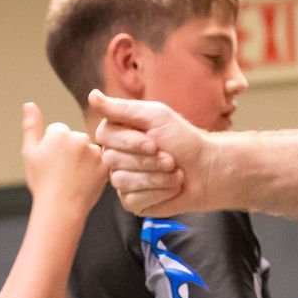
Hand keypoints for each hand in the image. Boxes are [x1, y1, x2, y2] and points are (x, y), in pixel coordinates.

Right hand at [21, 102, 104, 214]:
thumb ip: (31, 126)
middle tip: (61, 172)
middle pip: (74, 139)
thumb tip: (29, 103)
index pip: (58, 131)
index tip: (50, 163)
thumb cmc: (42, 182)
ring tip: (72, 178)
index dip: (52, 148)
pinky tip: (84, 181)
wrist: (60, 208)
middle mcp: (80, 138)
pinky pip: (100, 162)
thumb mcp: (30, 153)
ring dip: (83, 160)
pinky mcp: (105, 166)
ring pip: (88, 150)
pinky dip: (94, 170)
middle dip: (69, 152)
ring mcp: (94, 152)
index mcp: (60, 132)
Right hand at [86, 91, 209, 216]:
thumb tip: (91, 95)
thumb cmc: (182, 139)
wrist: (206, 170)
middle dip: (148, 160)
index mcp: (118, 134)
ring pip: (122, 181)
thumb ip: (121, 108)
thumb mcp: (154, 116)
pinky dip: (158, 192)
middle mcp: (115, 157)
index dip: (129, 142)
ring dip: (156, 177)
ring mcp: (122, 181)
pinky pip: (133, 199)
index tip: (154, 142)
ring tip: (174, 172)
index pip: (104, 136)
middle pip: (113, 160)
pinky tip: (171, 187)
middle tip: (170, 159)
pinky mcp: (132, 202)